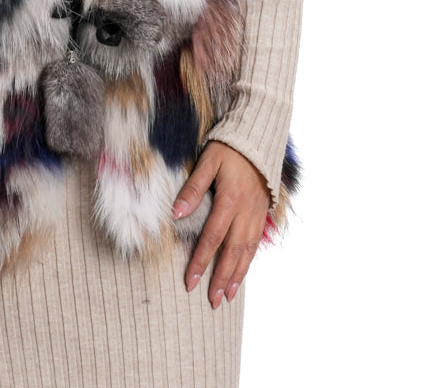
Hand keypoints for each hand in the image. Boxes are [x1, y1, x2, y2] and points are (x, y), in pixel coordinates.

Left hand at [173, 141, 268, 307]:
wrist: (258, 139)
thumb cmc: (228, 148)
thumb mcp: (208, 161)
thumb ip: (193, 187)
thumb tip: (176, 213)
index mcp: (230, 199)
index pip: (213, 237)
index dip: (201, 260)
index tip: (190, 280)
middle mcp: (246, 211)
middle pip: (232, 251)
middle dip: (222, 278)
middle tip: (212, 300)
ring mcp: (256, 214)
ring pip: (247, 251)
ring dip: (237, 275)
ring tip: (228, 296)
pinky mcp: (262, 213)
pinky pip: (255, 243)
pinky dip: (248, 261)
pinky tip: (242, 273)